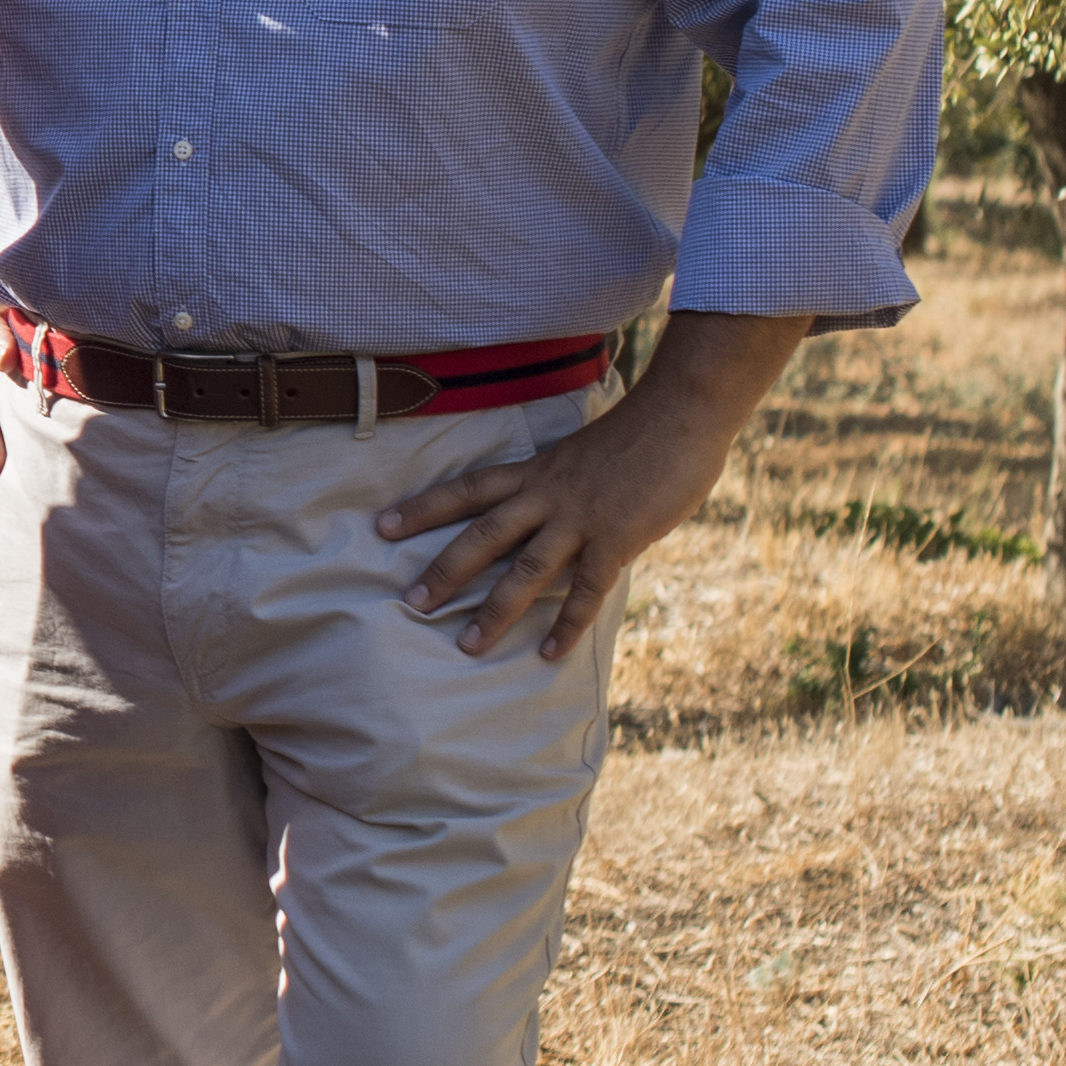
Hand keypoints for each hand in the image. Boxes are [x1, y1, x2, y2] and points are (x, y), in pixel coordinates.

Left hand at [379, 379, 723, 660]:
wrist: (682, 413)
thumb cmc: (638, 433)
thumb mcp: (583, 457)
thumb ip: (564, 490)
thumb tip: (555, 521)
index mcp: (537, 471)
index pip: (468, 489)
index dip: (425, 507)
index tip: (383, 526)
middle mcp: (548, 494)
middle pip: (483, 534)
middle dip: (445, 571)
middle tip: (412, 604)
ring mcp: (581, 517)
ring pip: (526, 569)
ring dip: (495, 610)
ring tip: (468, 646)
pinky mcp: (618, 537)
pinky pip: (587, 589)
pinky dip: (567, 623)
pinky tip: (549, 653)